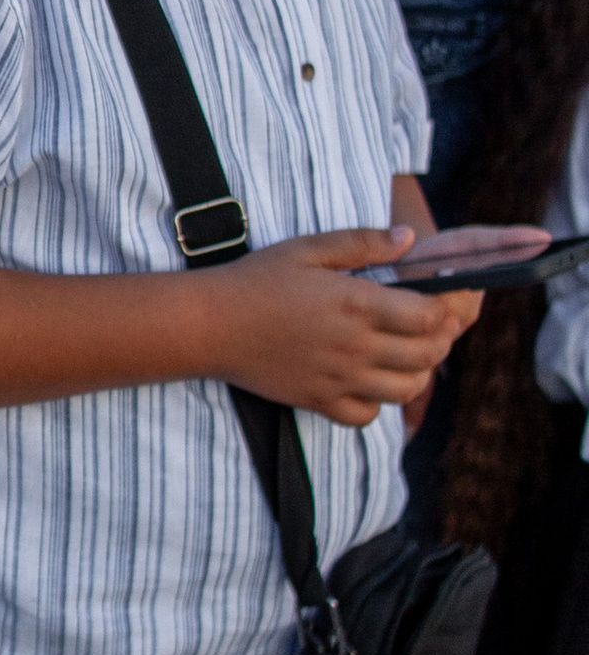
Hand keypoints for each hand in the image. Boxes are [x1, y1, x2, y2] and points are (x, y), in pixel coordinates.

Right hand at [205, 229, 480, 428]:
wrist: (210, 324)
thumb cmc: (256, 280)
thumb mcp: (309, 248)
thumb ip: (363, 242)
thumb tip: (408, 237)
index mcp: (358, 303)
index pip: (430, 316)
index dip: (444, 309)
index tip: (438, 301)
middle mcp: (355, 346)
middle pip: (428, 355)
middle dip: (439, 341)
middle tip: (427, 328)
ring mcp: (338, 378)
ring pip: (407, 390)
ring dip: (416, 373)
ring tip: (403, 356)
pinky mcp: (318, 400)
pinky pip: (366, 416)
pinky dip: (377, 404)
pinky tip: (366, 382)